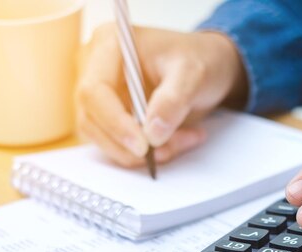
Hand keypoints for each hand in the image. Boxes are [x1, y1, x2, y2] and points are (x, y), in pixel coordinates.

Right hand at [76, 25, 246, 166]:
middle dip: (128, 144)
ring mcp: (103, 96)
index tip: (143, 146)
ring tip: (182, 142)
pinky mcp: (113, 117)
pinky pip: (118, 144)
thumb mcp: (194, 73)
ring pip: (104, 138)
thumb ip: (173, 100)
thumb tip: (152, 133)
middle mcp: (97, 70)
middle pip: (92, 119)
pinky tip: (176, 143)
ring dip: (139, 154)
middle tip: (166, 152)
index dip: (115, 123)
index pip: (94, 92)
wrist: (208, 66)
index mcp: (110, 47)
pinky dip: (145, 153)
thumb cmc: (199, 59)